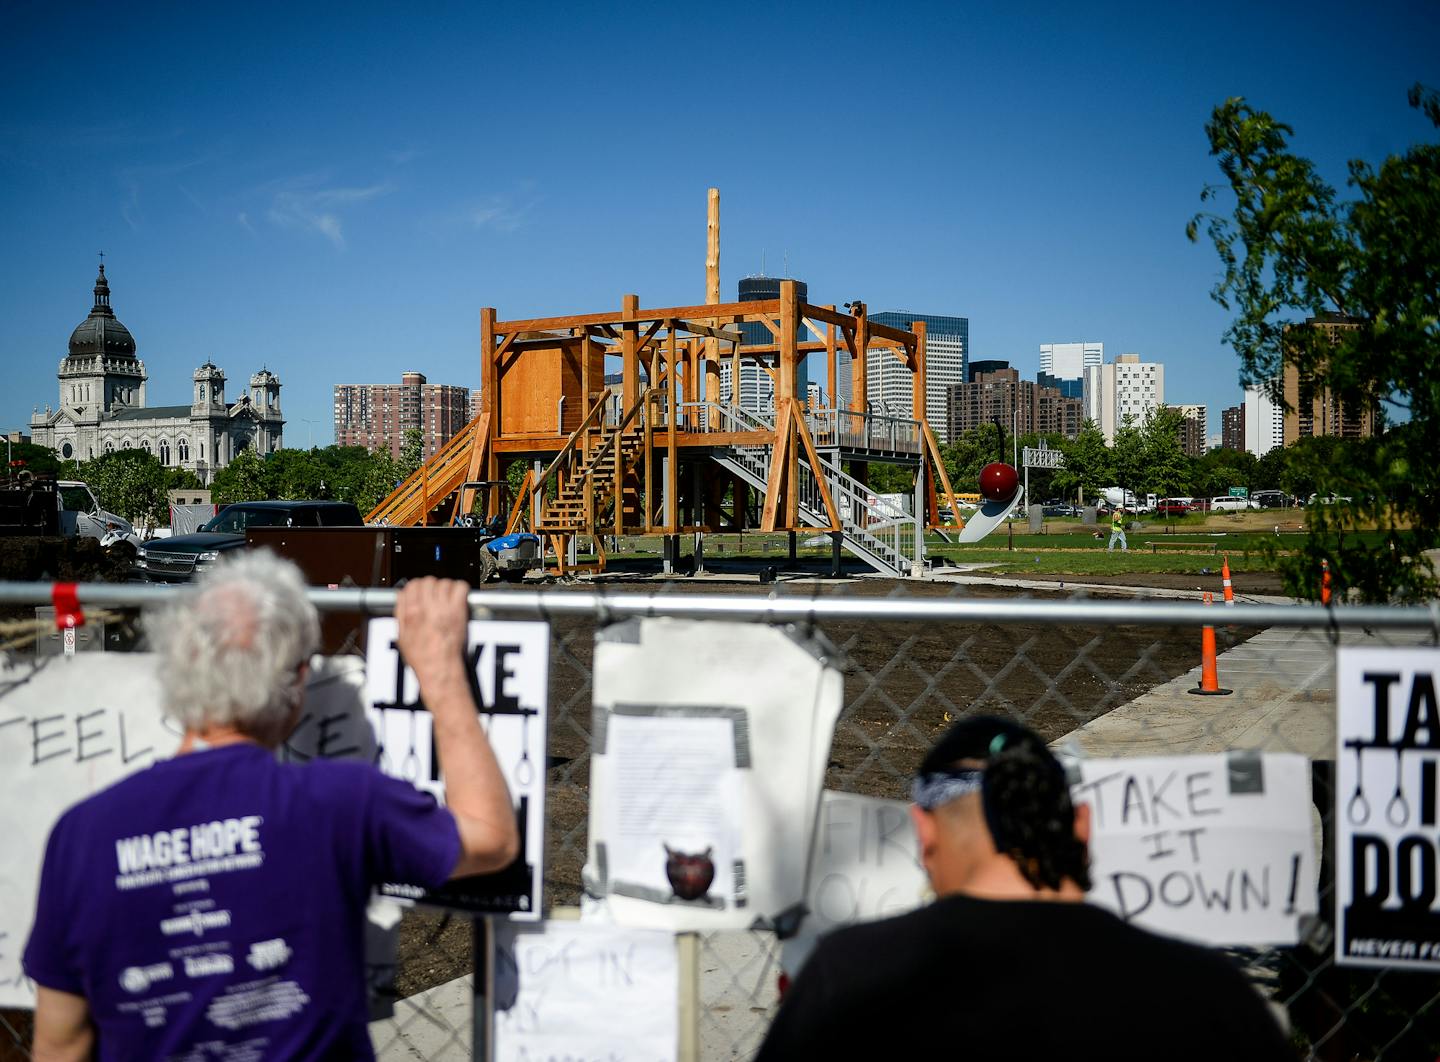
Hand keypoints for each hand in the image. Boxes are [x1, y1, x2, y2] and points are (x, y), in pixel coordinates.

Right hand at [395, 578, 470, 693]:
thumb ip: (400, 614)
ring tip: (446, 597)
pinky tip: (458, 597)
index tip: (420, 591)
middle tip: (434, 595)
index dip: (417, 587)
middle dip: (431, 586)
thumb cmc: (422, 657)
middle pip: (428, 581)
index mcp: (411, 612)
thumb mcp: (401, 636)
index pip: (412, 585)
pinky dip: (461, 589)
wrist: (439, 667)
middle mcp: (426, 607)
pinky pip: (461, 588)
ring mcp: (443, 607)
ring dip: (445, 588)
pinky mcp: (458, 610)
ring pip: (444, 582)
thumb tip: (401, 598)